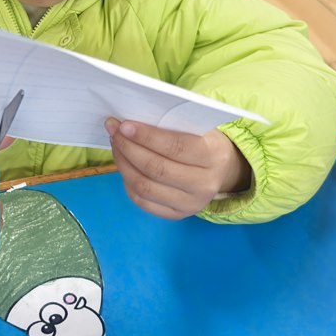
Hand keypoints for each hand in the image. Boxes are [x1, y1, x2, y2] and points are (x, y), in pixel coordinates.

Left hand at [105, 118, 250, 219]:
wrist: (222, 169)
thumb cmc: (204, 140)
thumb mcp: (199, 127)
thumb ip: (172, 124)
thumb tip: (132, 121)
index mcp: (213, 157)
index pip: (175, 147)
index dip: (146, 136)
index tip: (124, 125)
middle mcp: (204, 185)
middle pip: (156, 169)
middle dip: (129, 148)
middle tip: (113, 131)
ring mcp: (190, 204)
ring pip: (145, 186)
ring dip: (124, 164)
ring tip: (116, 145)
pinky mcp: (177, 215)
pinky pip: (143, 201)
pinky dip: (127, 182)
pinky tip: (123, 164)